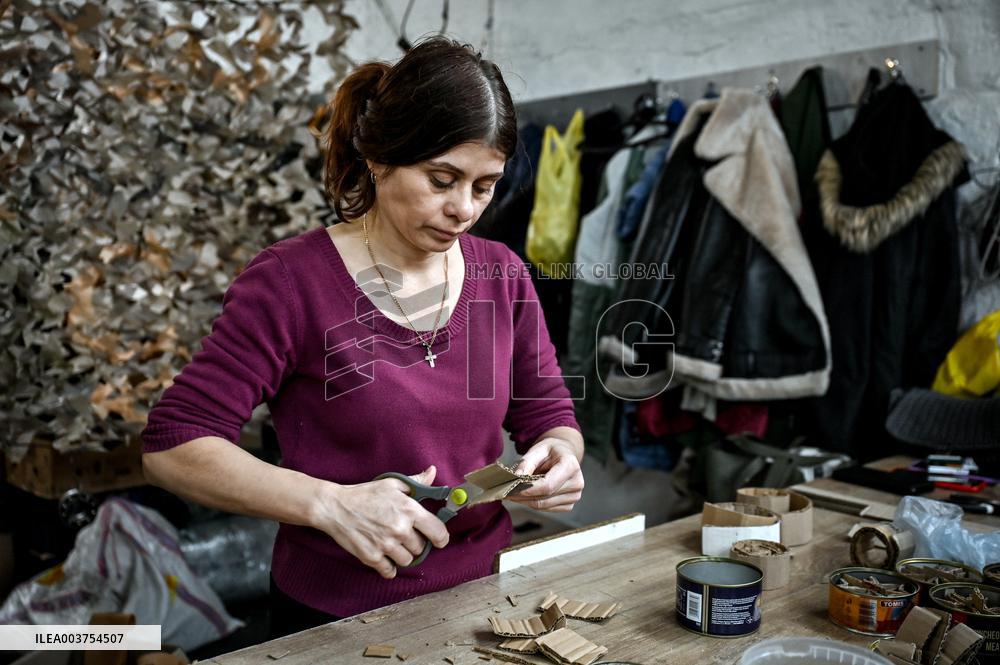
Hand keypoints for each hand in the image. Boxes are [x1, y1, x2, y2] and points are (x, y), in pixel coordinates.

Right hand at [310, 466, 450, 578]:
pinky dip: (389, 567)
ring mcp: (386, 545)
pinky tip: (384, 557)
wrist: (335, 507)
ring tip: (392, 543)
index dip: (441, 537)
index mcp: (409, 510)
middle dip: (415, 542)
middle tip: (403, 534)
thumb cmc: (365, 494)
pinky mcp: (372, 557)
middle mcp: (400, 529)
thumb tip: (433, 472)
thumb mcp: (392, 484)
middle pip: (421, 548)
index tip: (438, 539)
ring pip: (407, 560)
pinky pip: (390, 571)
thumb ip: (416, 481)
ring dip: (402, 554)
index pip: (438, 532)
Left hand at [508, 438, 584, 511]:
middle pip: (544, 497)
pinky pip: (546, 508)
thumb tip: (516, 478)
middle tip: (504, 491)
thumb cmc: (551, 451)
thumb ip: (527, 463)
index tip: (511, 489)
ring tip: (511, 493)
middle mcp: (577, 483)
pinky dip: (532, 503)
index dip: (528, 490)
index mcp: (571, 465)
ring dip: (525, 501)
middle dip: (522, 496)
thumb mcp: (538, 449)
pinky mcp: (569, 505)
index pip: (548, 485)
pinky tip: (524, 496)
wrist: (564, 455)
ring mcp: (575, 496)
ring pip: (543, 505)